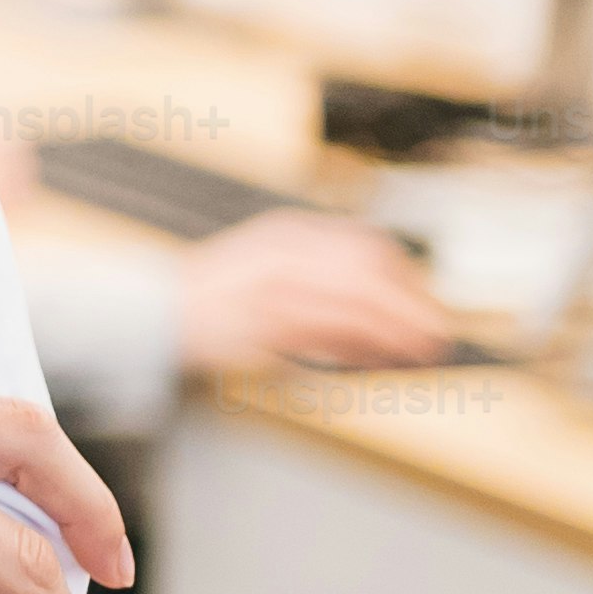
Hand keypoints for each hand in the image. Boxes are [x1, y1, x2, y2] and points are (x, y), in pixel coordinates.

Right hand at [177, 209, 458, 374]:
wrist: (155, 312)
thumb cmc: (218, 297)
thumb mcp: (271, 264)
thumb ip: (321, 275)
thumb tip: (386, 305)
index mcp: (289, 233)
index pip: (366, 245)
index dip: (405, 277)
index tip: (425, 303)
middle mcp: (284, 253)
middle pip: (369, 272)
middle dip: (411, 305)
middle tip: (436, 332)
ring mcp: (273, 285)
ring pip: (355, 303)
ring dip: (395, 330)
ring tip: (421, 351)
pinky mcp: (265, 321)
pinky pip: (329, 334)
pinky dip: (361, 348)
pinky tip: (378, 360)